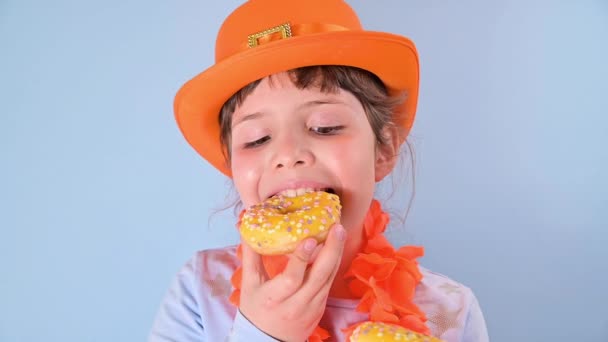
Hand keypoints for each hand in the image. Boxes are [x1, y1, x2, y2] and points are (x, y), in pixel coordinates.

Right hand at [238, 224, 345, 341]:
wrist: (268, 341)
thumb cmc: (256, 309)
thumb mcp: (249, 284)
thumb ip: (251, 255)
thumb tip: (245, 226)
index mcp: (274, 298)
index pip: (292, 278)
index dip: (302, 258)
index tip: (310, 239)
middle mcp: (296, 303)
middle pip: (319, 276)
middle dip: (331, 250)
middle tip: (337, 228)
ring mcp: (312, 306)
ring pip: (328, 277)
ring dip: (336, 253)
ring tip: (339, 231)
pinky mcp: (321, 307)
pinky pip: (329, 282)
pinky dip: (333, 263)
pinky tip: (336, 247)